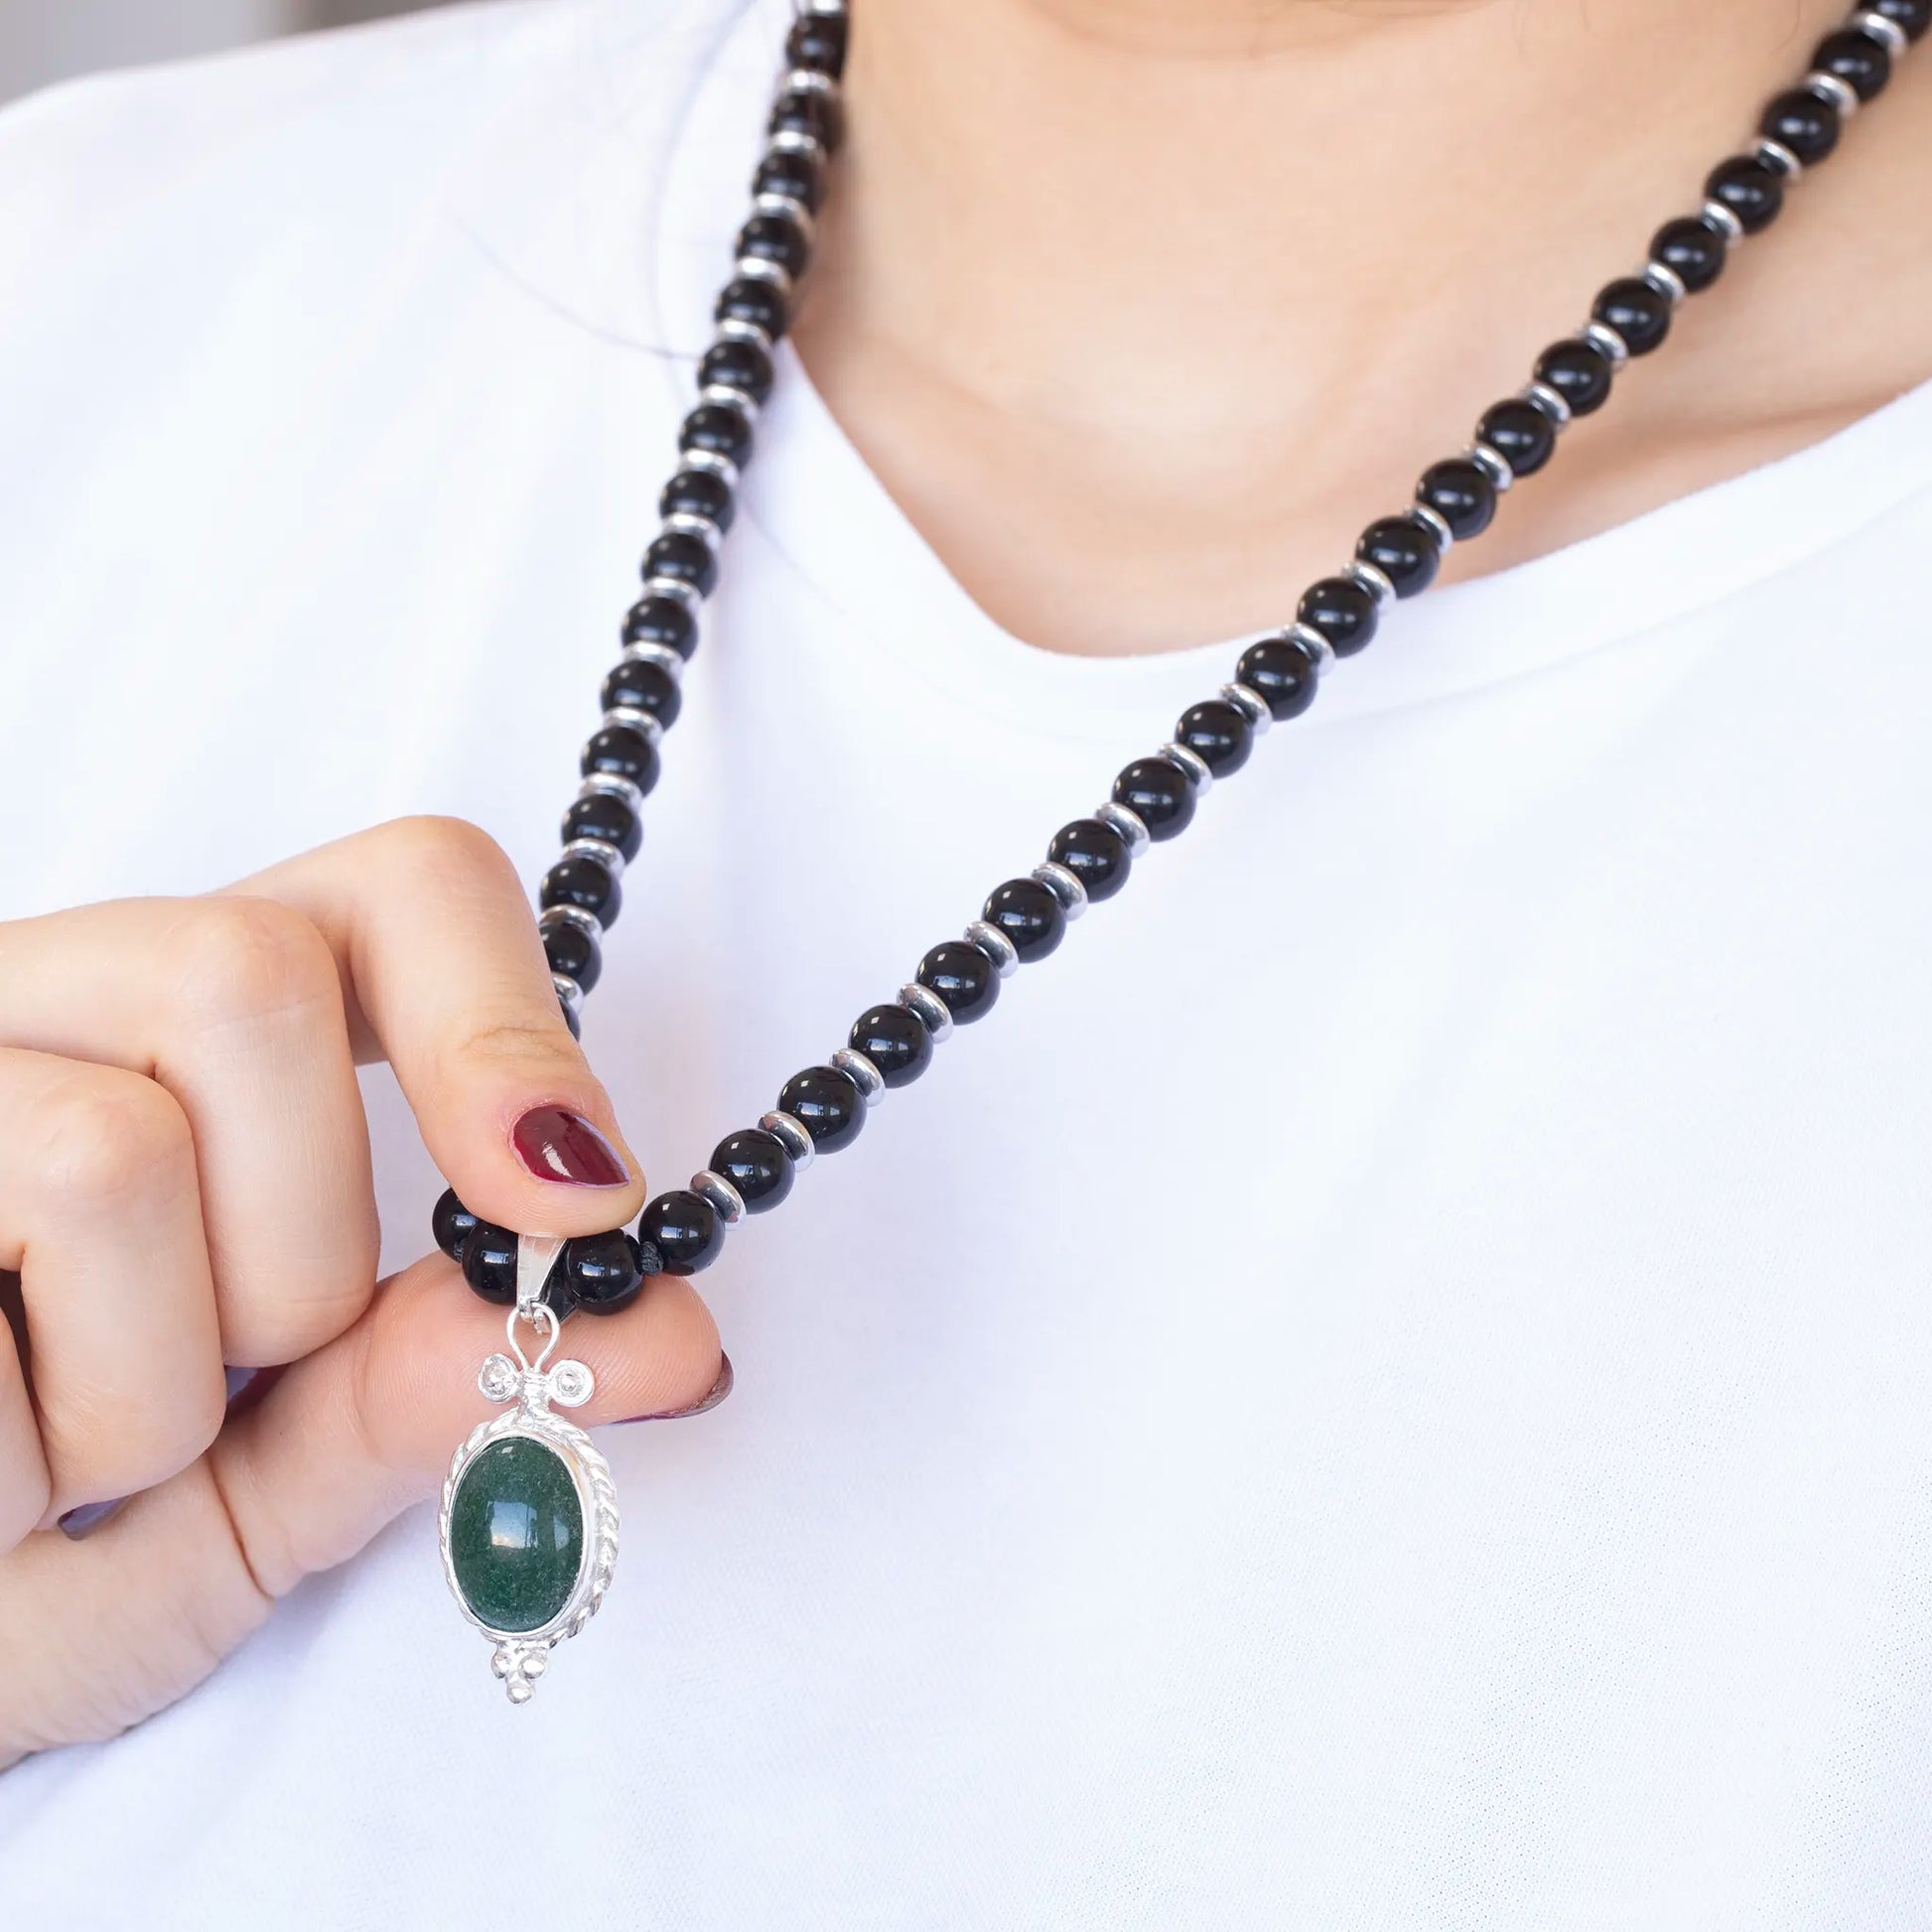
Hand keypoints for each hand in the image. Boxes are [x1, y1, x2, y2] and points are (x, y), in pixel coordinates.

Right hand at [0, 818, 721, 1766]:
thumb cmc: (29, 1576)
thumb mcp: (253, 1499)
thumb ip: (431, 1400)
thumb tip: (678, 1336)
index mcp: (185, 1030)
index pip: (403, 888)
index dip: (504, 1024)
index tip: (574, 1208)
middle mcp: (30, 1004)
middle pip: (250, 974)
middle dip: (296, 1252)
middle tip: (222, 1393)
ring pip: (111, 1151)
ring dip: (136, 1399)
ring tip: (62, 1468)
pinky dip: (8, 1472)